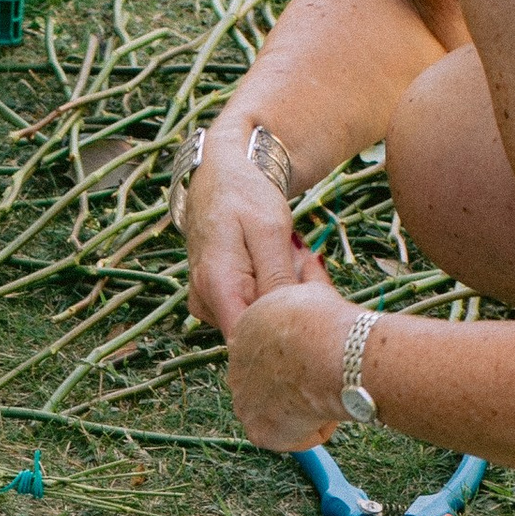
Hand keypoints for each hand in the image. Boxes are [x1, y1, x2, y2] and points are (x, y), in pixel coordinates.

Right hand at [183, 129, 324, 338]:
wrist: (220, 174)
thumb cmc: (245, 194)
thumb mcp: (269, 230)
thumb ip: (276, 278)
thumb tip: (283, 320)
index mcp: (216, 286)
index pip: (247, 340)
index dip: (281, 333)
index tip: (309, 308)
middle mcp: (205, 302)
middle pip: (255, 330)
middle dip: (289, 308)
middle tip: (309, 269)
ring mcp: (208, 303)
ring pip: (256, 319)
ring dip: (283, 298)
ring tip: (294, 259)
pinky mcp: (216, 300)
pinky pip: (251, 308)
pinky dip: (273, 292)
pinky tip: (283, 266)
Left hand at [227, 280, 359, 450]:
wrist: (325, 353)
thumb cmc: (324, 320)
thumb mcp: (312, 290)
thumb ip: (308, 278)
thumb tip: (310, 254)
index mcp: (245, 330)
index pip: (264, 351)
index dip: (293, 357)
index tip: (315, 359)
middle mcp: (236, 365)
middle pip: (266, 384)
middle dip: (293, 387)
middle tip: (322, 381)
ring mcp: (244, 399)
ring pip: (276, 411)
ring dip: (300, 410)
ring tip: (324, 397)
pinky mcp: (256, 429)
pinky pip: (288, 436)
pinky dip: (308, 431)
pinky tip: (322, 414)